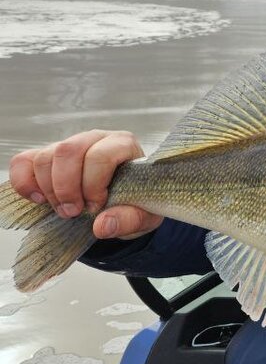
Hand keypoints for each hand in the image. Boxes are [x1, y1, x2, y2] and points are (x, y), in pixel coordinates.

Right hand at [8, 130, 160, 240]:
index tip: (96, 207)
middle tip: (74, 212)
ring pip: (45, 157)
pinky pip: (23, 162)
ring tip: (64, 209)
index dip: (93, 184)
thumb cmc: (136, 202)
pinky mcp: (48, 156)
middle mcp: (95, 138)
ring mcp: (69, 144)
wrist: (124, 201)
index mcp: (123, 145)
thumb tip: (102, 225)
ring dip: (49, 189)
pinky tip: (40, 200)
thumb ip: (128, 219)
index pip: (100, 155)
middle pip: (68, 151)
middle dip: (66, 188)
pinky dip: (25, 183)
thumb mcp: (144, 215)